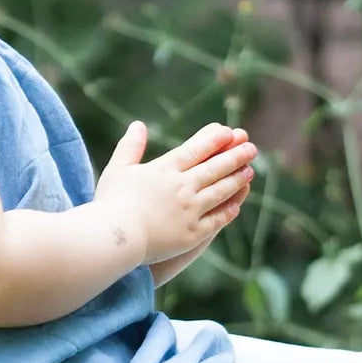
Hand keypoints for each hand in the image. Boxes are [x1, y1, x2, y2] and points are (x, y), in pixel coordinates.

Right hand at [95, 120, 256, 266]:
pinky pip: (215, 220)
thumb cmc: (110, 203)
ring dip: (237, 180)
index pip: (195, 150)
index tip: (229, 132)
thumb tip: (138, 124)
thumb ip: (130, 146)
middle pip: (215, 168)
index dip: (214, 139)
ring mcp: (190, 211)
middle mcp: (182, 187)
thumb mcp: (118, 169)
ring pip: (220, 191)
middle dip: (235, 156)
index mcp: (165, 169)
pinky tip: (236, 206)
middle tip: (251, 147)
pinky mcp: (192, 234)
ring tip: (250, 171)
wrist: (112, 238)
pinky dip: (227, 211)